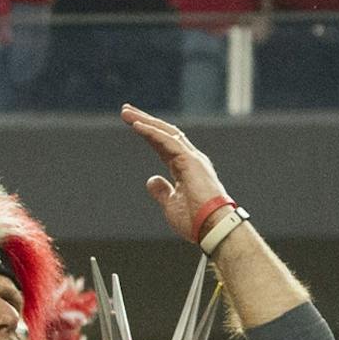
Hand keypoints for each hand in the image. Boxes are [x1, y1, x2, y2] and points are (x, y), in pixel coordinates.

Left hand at [123, 106, 233, 243]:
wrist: (212, 228)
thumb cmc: (195, 221)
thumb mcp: (171, 205)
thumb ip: (162, 191)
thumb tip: (152, 180)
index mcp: (186, 169)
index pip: (164, 145)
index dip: (148, 134)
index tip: (132, 124)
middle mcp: (191, 159)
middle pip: (165, 133)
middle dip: (145, 121)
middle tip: (126, 111)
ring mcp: (192, 158)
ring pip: (166, 133)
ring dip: (145, 121)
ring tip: (127, 113)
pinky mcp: (190, 161)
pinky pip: (168, 141)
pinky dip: (151, 132)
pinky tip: (136, 125)